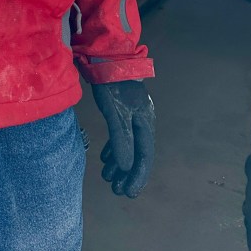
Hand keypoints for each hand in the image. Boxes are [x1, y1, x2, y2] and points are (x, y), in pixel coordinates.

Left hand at [91, 80, 154, 196]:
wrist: (107, 57)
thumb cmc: (113, 85)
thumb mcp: (115, 114)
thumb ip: (121, 139)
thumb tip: (125, 166)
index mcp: (145, 123)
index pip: (144, 156)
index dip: (137, 176)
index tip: (128, 193)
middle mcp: (142, 121)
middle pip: (137, 153)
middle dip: (127, 173)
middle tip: (116, 190)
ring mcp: (132, 115)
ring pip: (128, 145)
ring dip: (119, 162)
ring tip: (107, 177)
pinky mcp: (121, 109)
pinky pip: (121, 135)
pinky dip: (114, 148)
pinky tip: (105, 157)